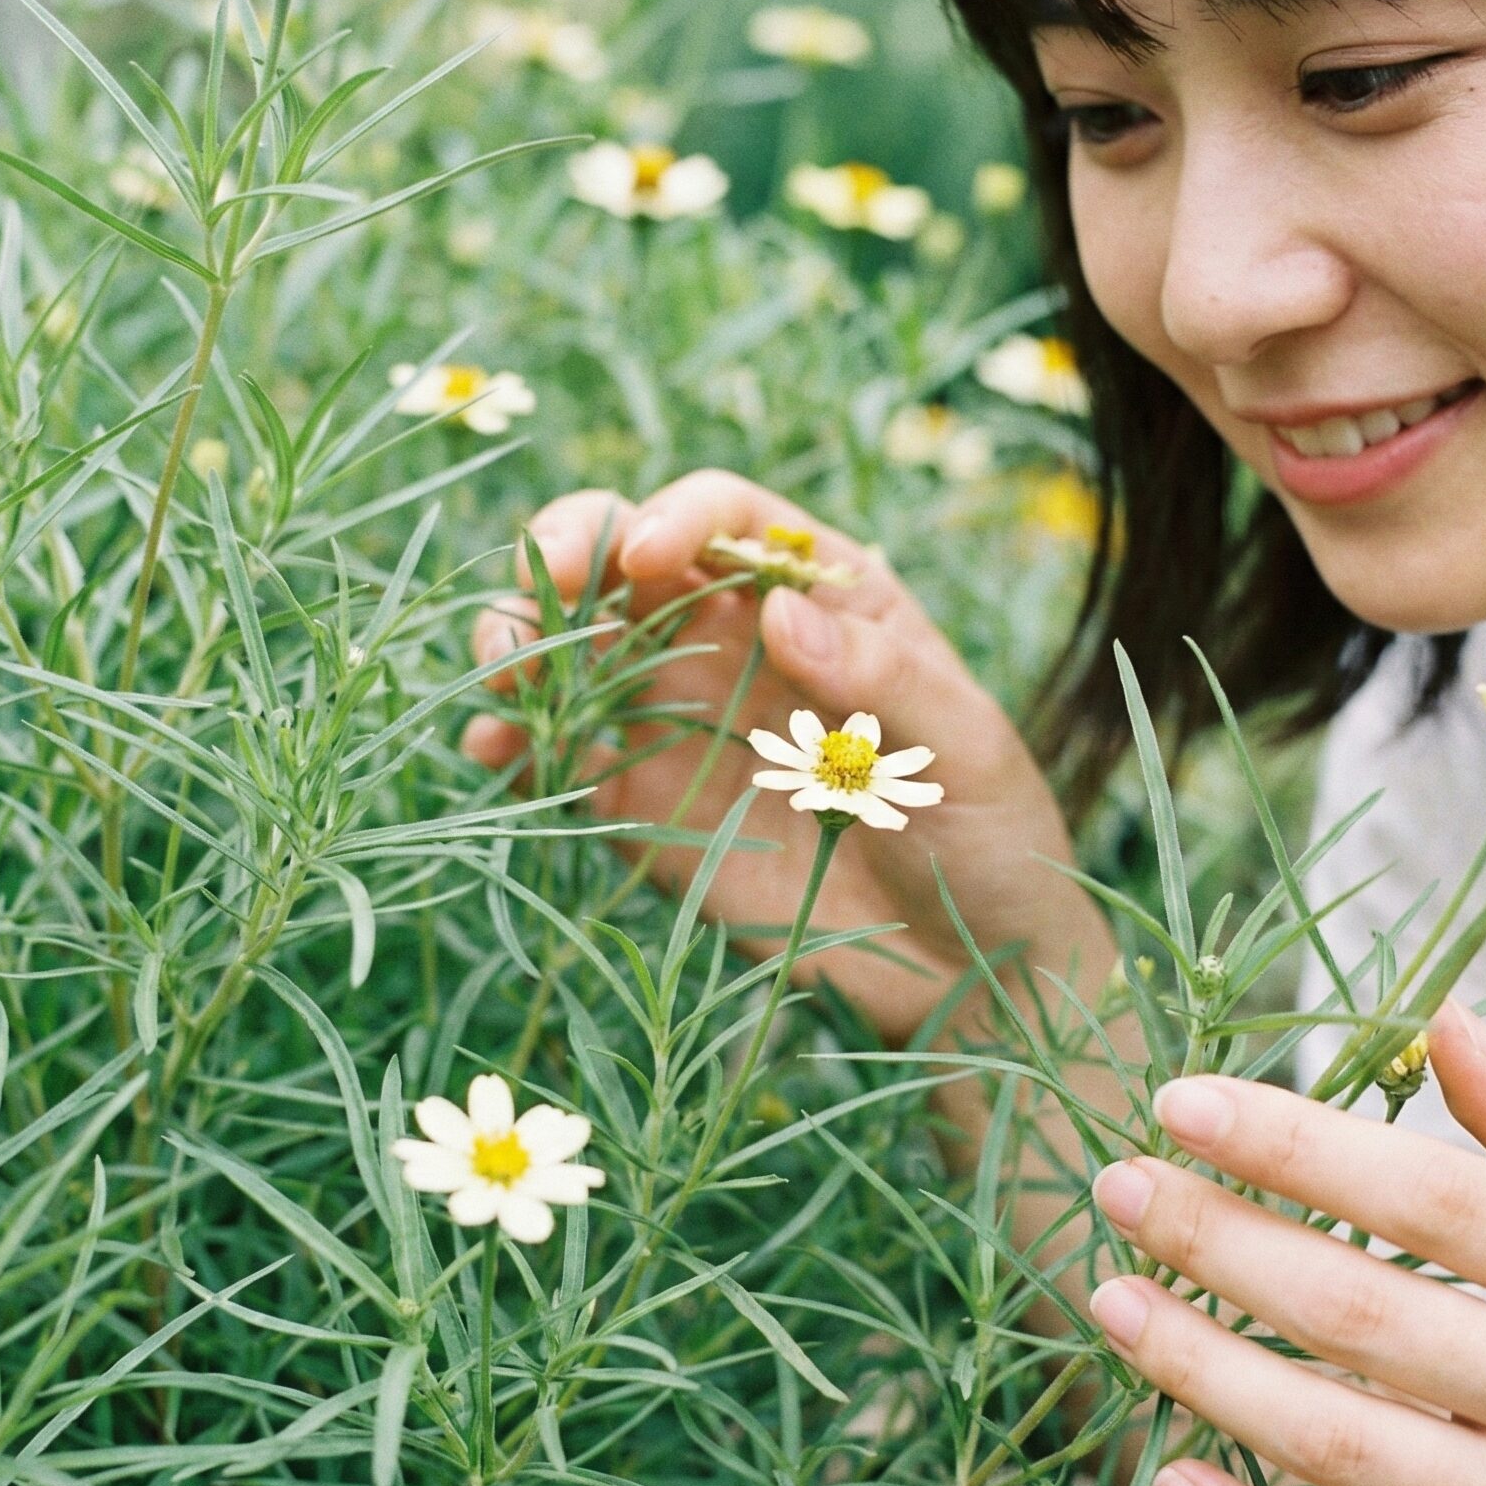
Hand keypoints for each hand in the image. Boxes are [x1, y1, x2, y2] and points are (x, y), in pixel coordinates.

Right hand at [462, 468, 1108, 1046]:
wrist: (971, 965)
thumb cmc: (991, 833)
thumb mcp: (964, 748)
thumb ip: (880, 679)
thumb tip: (777, 609)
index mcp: (827, 598)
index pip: (733, 521)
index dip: (677, 519)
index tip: (642, 556)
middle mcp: (740, 642)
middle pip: (627, 564)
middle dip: (564, 561)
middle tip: (532, 601)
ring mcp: (687, 721)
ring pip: (580, 653)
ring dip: (522, 647)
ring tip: (496, 677)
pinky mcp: (649, 806)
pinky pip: (567, 757)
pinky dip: (520, 745)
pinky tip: (495, 754)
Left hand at [1085, 999, 1485, 1485]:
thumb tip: (1441, 1019)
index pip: (1437, 1199)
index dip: (1298, 1145)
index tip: (1182, 1100)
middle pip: (1365, 1315)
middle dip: (1220, 1242)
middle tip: (1117, 1185)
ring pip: (1342, 1447)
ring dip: (1203, 1372)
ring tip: (1109, 1298)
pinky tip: (1169, 1478)